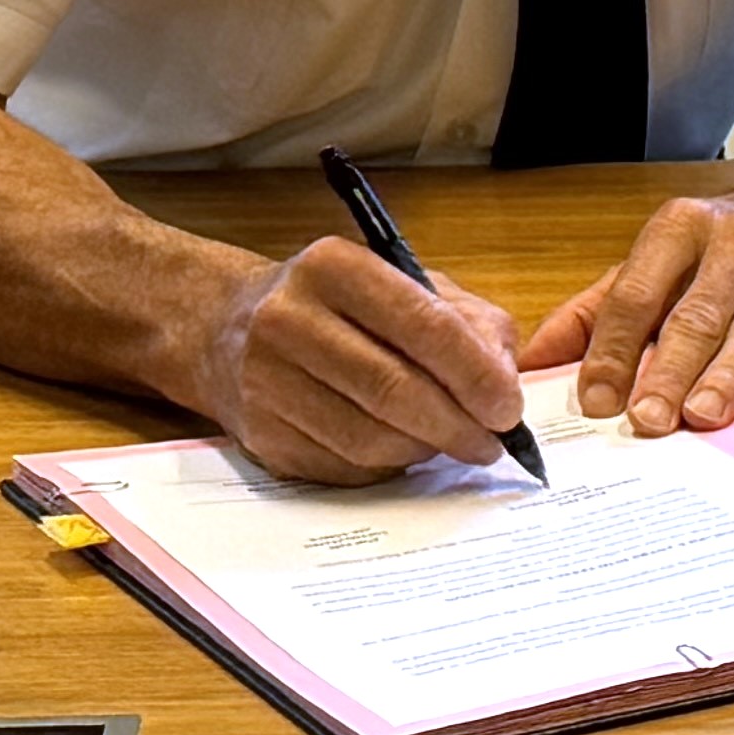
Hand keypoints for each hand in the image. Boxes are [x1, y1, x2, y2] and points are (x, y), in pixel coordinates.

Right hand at [199, 235, 526, 482]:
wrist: (226, 328)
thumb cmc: (339, 306)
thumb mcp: (406, 284)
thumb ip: (468, 321)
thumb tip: (503, 381)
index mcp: (334, 267)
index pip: (422, 325)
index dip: (474, 374)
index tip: (507, 408)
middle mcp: (289, 318)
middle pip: (393, 390)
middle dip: (457, 425)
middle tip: (491, 443)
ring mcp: (266, 380)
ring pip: (369, 438)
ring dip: (423, 450)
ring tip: (447, 442)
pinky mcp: (260, 432)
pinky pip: (342, 467)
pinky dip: (386, 467)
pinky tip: (399, 449)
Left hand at [524, 165, 733, 429]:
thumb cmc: (720, 248)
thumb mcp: (655, 261)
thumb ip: (596, 311)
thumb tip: (529, 363)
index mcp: (680, 228)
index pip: (637, 294)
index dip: (615, 348)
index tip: (597, 399)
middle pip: (697, 313)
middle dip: (669, 369)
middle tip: (648, 419)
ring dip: (731, 373)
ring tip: (705, 415)